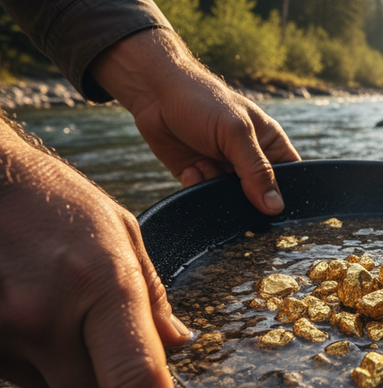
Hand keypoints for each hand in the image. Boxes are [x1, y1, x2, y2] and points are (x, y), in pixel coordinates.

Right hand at [0, 123, 190, 386]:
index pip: (135, 378)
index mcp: (101, 285)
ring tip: (66, 316)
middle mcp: (46, 318)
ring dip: (71, 369)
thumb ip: (152, 296)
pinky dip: (36, 362)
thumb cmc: (54, 200)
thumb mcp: (120, 232)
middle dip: (112, 379)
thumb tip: (177, 343)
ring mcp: (3, 334)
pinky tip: (35, 319)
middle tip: (113, 347)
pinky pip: (19, 374)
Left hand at [91, 28, 300, 215]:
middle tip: (230, 186)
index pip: (291, 177)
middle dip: (246, 198)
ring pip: (231, 201)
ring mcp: (225, 169)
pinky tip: (191, 167)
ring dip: (216, 190)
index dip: (288, 195)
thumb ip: (257, 171)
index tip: (275, 209)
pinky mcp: (200, 176)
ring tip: (205, 165)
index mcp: (269, 143)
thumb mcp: (236, 133)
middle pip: (261, 195)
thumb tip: (275, 207)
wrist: (155, 93)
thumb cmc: (202, 101)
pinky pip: (204, 197)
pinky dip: (196, 187)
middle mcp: (250, 159)